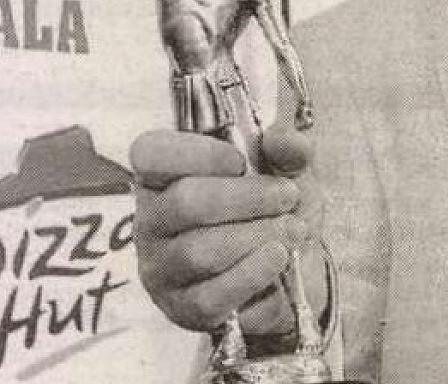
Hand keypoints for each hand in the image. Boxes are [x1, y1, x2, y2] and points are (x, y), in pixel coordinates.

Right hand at [131, 125, 328, 335]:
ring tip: (293, 230)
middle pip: (185, 203)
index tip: (241, 160)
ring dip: (258, 236)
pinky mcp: (183, 309)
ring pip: (200, 252)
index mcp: (165, 176)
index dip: (197, 153)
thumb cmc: (277, 209)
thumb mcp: (290, 170)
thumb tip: (279, 138)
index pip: (150, 153)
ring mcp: (162, 269)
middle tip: (288, 196)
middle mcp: (152, 222)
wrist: (297, 268)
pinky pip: (210, 296)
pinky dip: (253, 274)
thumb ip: (289, 148)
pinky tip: (278, 258)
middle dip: (247, 197)